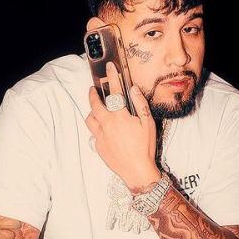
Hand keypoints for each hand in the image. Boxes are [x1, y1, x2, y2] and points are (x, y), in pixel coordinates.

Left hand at [85, 61, 157, 190]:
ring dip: (92, 113)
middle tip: (92, 90)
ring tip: (96, 111)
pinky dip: (97, 129)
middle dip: (92, 95)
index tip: (109, 67)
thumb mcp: (148, 124)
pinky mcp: (98, 147)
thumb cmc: (145, 147)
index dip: (111, 77)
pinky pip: (94, 134)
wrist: (136, 171)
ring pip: (90, 119)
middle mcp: (107, 124)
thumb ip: (140, 104)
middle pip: (94, 105)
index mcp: (119, 116)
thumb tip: (133, 90)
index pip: (114, 92)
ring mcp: (100, 136)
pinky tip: (104, 131)